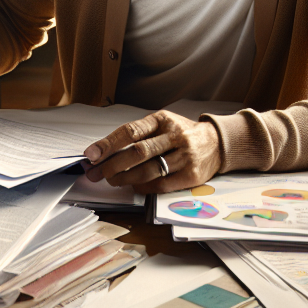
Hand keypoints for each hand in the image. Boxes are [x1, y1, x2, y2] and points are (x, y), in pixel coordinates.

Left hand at [84, 111, 222, 193]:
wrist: (216, 143)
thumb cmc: (180, 135)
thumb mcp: (161, 125)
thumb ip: (137, 136)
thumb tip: (102, 152)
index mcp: (162, 120)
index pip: (131, 131)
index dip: (108, 144)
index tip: (91, 155)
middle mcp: (175, 135)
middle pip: (138, 152)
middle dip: (113, 165)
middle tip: (97, 173)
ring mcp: (185, 156)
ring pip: (149, 170)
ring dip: (125, 178)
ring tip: (112, 180)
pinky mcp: (191, 175)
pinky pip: (161, 185)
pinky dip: (143, 187)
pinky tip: (134, 186)